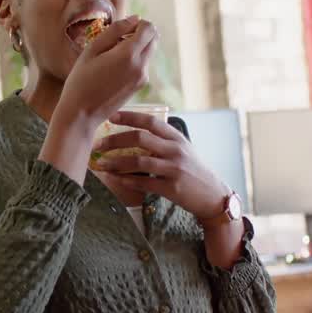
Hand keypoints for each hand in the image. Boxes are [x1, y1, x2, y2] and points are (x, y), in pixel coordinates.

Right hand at [53, 16, 157, 131]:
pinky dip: (134, 60)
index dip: (138, 23)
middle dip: (140, 34)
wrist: (81, 113)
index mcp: (129, 55)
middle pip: (154, 39)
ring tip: (112, 55)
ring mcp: (142, 78)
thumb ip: (114, 31)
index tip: (122, 29)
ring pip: (149, 52)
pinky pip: (143, 65)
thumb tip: (134, 19)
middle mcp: (141, 66)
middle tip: (118, 40)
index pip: (149, 28)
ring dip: (137, 47)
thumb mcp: (92, 50)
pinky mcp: (139, 86)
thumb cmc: (81, 80)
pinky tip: (114, 68)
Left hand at [92, 110, 230, 221]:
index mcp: (177, 138)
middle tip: (98, 145)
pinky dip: (127, 181)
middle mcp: (176, 150)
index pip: (150, 121)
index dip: (129, 117)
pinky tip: (116, 180)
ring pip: (138, 161)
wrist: (213, 196)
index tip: (110, 116)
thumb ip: (163, 140)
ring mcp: (174, 169)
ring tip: (101, 164)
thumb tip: (132, 132)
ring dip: (116, 163)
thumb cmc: (193, 170)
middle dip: (114, 140)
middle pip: (139, 138)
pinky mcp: (172, 188)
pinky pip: (144, 183)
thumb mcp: (183, 149)